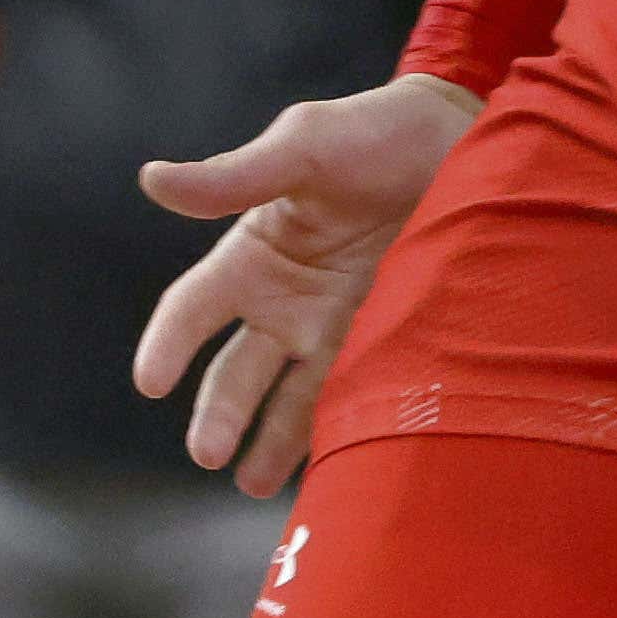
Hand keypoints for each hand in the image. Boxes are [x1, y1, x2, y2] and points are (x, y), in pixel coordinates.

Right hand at [132, 72, 482, 494]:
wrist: (467, 143)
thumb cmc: (373, 133)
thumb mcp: (304, 146)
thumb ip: (234, 175)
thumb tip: (152, 179)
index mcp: (254, 253)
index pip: (194, 307)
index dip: (168, 342)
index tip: (149, 380)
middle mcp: (286, 302)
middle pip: (236, 370)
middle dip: (219, 413)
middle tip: (207, 453)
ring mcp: (335, 329)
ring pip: (289, 399)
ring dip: (270, 442)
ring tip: (254, 484)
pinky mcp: (387, 345)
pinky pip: (352, 399)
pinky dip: (337, 435)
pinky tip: (333, 470)